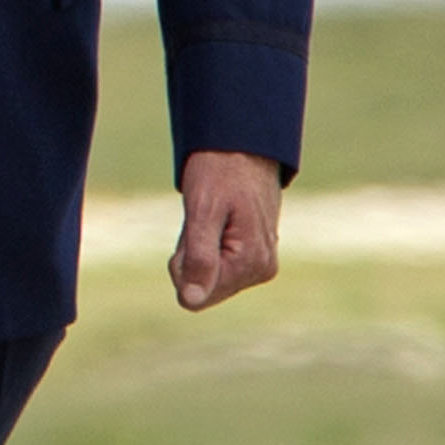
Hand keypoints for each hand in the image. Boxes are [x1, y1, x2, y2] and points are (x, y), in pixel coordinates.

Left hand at [171, 148, 282, 312]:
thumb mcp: (202, 210)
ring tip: (213, 215)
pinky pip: (219, 265)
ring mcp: (262, 264)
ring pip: (209, 276)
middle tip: (204, 218)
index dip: (182, 264)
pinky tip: (221, 219)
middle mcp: (262, 269)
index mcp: (251, 263)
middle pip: (204, 288)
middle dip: (192, 256)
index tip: (195, 229)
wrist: (245, 144)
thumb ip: (198, 258)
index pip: (195, 295)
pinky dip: (210, 244)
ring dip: (200, 248)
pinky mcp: (257, 256)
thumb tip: (191, 301)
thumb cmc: (221, 170)